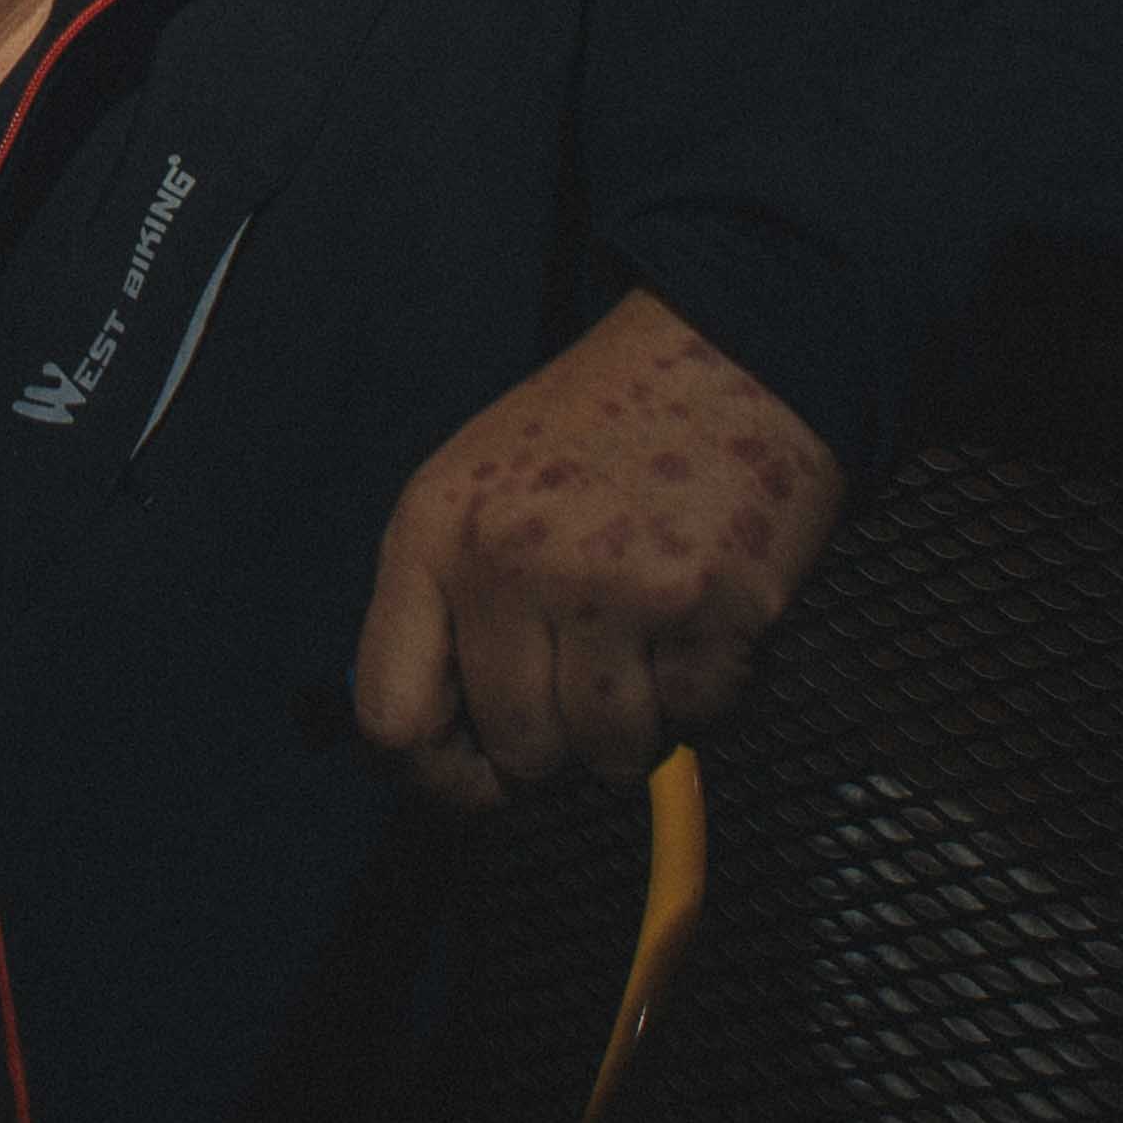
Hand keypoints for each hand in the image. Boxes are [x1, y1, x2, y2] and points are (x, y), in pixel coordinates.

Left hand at [349, 291, 843, 807]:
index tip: (476, 776)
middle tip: (592, 672)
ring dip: (638, 723)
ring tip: (647, 639)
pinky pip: (697, 719)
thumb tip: (436, 750)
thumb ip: (448, 605)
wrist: (731, 346)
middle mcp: (508, 563)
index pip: (391, 715)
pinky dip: (707, 691)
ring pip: (609, 755)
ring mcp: (609, 588)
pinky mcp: (706, 607)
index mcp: (433, 532)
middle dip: (560, 742)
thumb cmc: (602, 430)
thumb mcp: (481, 490)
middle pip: (517, 752)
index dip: (436, 772)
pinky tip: (700, 615)